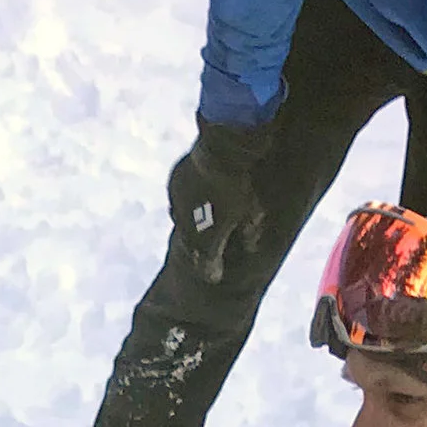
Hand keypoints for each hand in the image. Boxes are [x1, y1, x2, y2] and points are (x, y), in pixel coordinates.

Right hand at [166, 116, 278, 285]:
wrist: (221, 149)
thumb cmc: (239, 184)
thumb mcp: (251, 210)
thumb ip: (249, 232)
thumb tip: (251, 247)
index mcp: (206, 237)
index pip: (206, 263)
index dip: (211, 270)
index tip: (215, 276)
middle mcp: (186, 226)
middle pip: (191, 245)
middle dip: (199, 252)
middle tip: (204, 256)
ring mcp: (177, 205)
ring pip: (183, 222)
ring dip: (191, 227)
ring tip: (199, 228)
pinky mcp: (174, 184)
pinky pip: (180, 201)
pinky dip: (187, 204)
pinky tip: (195, 201)